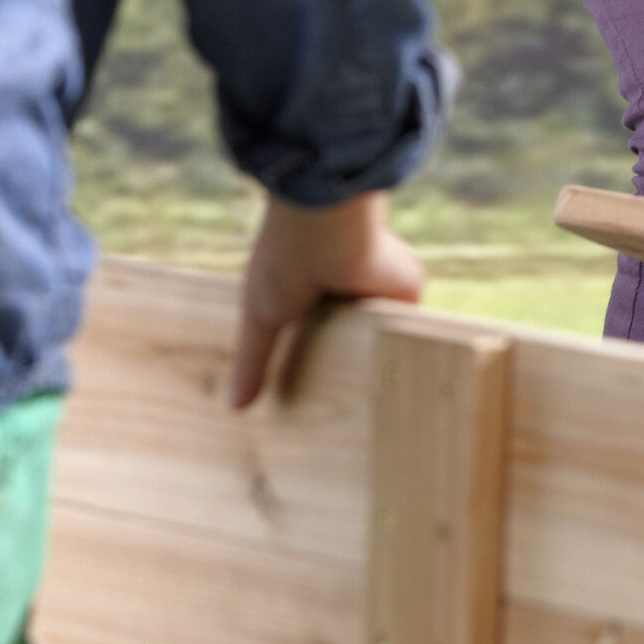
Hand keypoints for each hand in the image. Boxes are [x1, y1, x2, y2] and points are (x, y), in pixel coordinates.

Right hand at [230, 189, 423, 407]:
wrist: (326, 228)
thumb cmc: (285, 262)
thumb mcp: (262, 317)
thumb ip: (253, 361)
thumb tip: (234, 406)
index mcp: (318, 287)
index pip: (320, 333)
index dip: (316, 361)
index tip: (311, 402)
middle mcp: (352, 287)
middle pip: (356, 338)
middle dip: (353, 367)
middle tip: (343, 415)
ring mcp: (381, 290)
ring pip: (385, 336)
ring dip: (379, 360)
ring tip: (369, 413)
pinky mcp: (407, 291)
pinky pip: (410, 329)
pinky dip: (403, 350)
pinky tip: (396, 389)